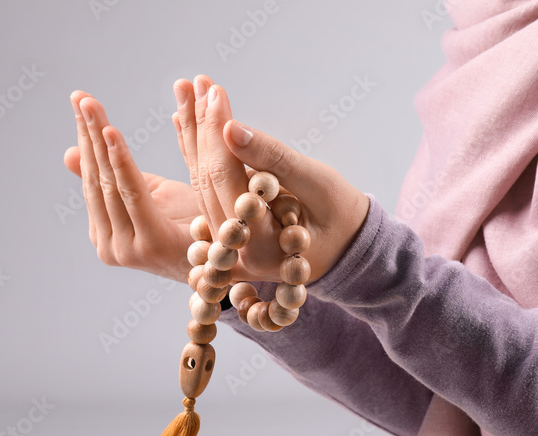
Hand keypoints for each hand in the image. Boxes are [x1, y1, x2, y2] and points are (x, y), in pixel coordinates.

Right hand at [64, 90, 199, 282]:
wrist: (236, 249)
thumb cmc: (195, 223)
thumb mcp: (150, 194)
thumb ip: (116, 175)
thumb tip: (69, 153)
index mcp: (106, 234)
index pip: (92, 178)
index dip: (86, 138)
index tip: (79, 101)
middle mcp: (111, 247)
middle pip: (97, 178)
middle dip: (89, 134)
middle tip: (80, 97)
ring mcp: (129, 249)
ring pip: (110, 182)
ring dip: (99, 140)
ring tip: (91, 106)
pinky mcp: (152, 244)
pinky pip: (133, 192)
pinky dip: (121, 162)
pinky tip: (112, 133)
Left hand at [173, 75, 369, 284]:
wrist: (352, 249)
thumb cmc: (344, 217)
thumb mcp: (319, 184)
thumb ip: (274, 159)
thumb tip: (231, 128)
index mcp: (261, 245)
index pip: (225, 178)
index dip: (216, 132)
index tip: (215, 90)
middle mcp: (237, 250)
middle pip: (206, 180)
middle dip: (200, 127)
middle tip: (193, 82)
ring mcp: (230, 245)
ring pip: (201, 183)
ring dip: (194, 135)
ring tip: (187, 91)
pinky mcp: (231, 231)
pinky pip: (208, 189)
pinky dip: (199, 154)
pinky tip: (185, 122)